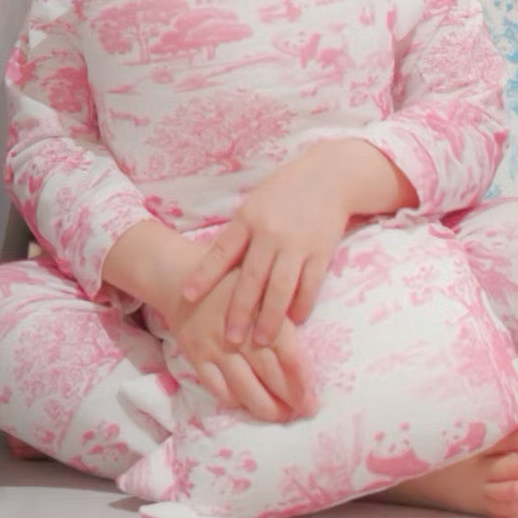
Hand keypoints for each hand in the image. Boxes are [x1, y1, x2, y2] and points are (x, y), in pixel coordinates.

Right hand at [165, 268, 315, 422]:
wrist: (178, 275)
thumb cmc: (228, 279)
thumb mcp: (259, 283)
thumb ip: (279, 309)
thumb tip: (305, 345)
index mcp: (260, 312)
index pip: (289, 355)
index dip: (302, 381)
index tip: (312, 396)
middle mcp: (239, 334)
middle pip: (271, 376)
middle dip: (291, 400)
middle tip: (304, 411)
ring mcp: (215, 348)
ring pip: (245, 390)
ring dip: (266, 409)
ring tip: (280, 416)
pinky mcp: (196, 357)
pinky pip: (218, 389)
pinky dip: (235, 401)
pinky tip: (247, 404)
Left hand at [182, 143, 352, 348]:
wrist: (329, 176)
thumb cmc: (285, 191)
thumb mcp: (255, 203)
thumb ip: (239, 233)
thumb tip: (215, 265)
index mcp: (249, 218)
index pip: (221, 251)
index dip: (204, 274)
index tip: (187, 295)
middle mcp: (271, 233)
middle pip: (251, 279)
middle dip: (239, 311)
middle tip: (229, 339)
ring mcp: (297, 244)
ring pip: (281, 289)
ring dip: (270, 318)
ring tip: (260, 341)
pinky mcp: (321, 252)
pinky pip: (309, 286)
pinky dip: (301, 306)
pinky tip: (294, 321)